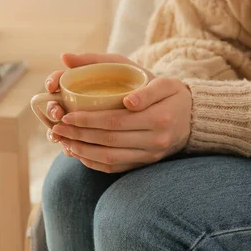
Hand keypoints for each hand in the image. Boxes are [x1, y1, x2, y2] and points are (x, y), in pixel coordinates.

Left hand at [44, 53, 192, 172]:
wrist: (195, 119)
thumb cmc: (174, 95)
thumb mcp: (165, 83)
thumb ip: (146, 89)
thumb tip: (127, 100)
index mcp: (158, 119)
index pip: (114, 121)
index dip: (88, 120)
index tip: (66, 115)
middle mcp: (154, 141)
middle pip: (108, 141)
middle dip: (78, 135)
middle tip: (56, 128)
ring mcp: (149, 156)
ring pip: (109, 158)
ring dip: (81, 151)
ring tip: (62, 141)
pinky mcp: (145, 164)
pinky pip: (115, 167)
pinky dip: (93, 162)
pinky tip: (77, 153)